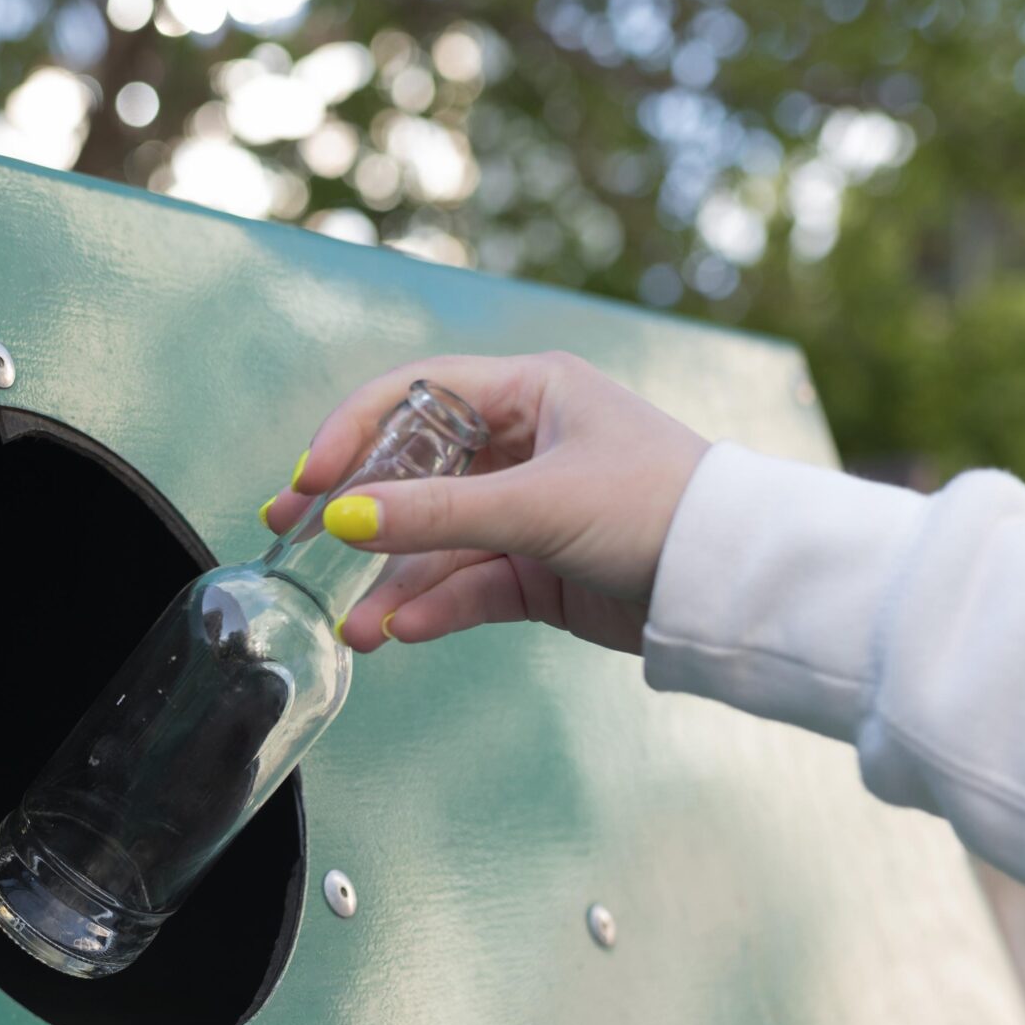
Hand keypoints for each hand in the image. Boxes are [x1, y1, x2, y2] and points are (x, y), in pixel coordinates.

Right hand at [262, 352, 710, 654]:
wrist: (734, 583)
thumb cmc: (658, 507)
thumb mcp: (539, 503)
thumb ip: (437, 515)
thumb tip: (343, 521)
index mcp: (529, 393)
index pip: (413, 397)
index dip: (353, 433)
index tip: (310, 480)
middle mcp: (523, 445)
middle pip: (413, 473)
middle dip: (356, 513)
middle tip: (290, 537)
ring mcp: (528, 510)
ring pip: (437, 541)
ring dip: (392, 581)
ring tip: (353, 625)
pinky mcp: (540, 571)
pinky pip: (469, 584)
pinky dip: (434, 607)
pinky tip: (401, 631)